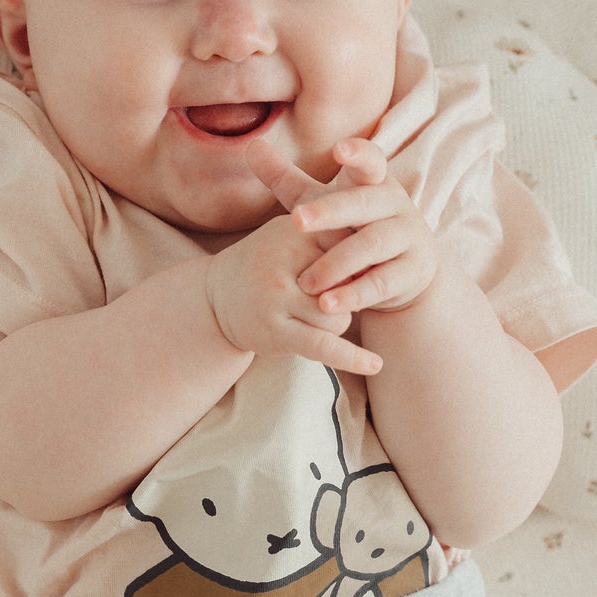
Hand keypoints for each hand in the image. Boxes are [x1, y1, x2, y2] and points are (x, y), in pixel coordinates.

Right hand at [204, 209, 383, 377]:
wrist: (215, 299)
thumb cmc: (266, 266)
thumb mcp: (291, 236)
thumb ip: (332, 235)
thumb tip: (381, 255)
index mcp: (292, 231)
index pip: (348, 247)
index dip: (356, 266)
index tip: (349, 274)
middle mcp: (281, 261)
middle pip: (347, 284)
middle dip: (346, 297)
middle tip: (325, 298)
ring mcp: (277, 299)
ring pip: (339, 318)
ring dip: (336, 324)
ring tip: (309, 318)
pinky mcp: (275, 332)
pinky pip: (324, 346)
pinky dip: (351, 357)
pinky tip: (374, 364)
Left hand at [247, 135, 439, 316]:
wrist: (402, 273)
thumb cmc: (351, 228)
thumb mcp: (320, 203)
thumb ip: (286, 178)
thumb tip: (251, 146)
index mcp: (374, 182)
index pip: (371, 160)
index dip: (358, 153)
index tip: (338, 150)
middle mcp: (396, 204)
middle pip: (364, 203)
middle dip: (331, 211)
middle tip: (296, 220)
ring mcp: (408, 237)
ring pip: (373, 246)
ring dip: (337, 264)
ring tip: (305, 283)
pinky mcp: (413, 271)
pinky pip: (382, 282)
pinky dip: (354, 294)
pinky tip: (326, 306)